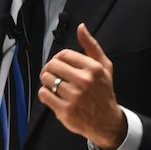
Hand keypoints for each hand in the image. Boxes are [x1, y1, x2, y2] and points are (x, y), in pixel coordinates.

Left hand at [38, 23, 126, 149]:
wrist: (106, 121)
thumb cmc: (104, 92)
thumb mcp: (104, 66)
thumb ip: (91, 46)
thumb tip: (81, 28)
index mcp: (93, 68)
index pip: (63, 54)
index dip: (58, 59)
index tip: (59, 65)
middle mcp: (84, 81)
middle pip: (52, 66)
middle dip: (50, 69)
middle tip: (54, 74)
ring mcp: (74, 97)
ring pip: (46, 80)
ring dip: (46, 81)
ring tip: (54, 85)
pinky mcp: (65, 110)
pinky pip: (44, 94)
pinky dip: (45, 93)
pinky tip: (53, 95)